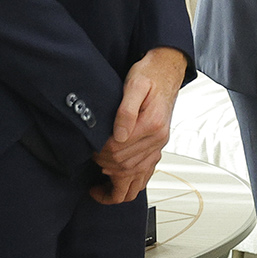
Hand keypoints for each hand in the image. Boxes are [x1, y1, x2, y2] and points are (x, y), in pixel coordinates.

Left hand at [91, 46, 186, 203]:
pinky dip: (132, 183)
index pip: (119, 149)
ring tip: (99, 187)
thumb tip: (119, 135)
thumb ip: (126, 110)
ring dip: (116, 184)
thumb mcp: (135, 84)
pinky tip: (118, 183)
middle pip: (125, 165)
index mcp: (152, 124)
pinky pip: (147, 173)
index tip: (90, 148)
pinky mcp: (158, 145)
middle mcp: (158, 137)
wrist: (167, 70)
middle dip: (104, 167)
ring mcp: (159, 143)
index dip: (100, 152)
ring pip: (136, 176)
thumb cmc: (149, 74)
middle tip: (90, 160)